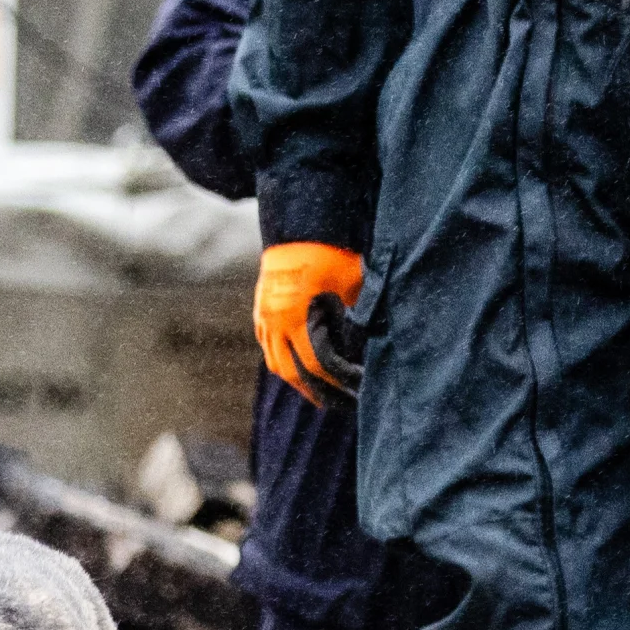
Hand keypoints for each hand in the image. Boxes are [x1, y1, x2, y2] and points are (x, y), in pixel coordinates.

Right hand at [254, 241, 367, 405]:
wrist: (299, 226)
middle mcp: (275, 322)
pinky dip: (283, 362)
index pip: (318, 364)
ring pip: (276, 364)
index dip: (340, 380)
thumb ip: (356, 321)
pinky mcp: (261, 311)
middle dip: (319, 392)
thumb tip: (367, 351)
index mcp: (296, 317)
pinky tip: (299, 369)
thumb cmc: (332, 253)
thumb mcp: (352, 287)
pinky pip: (268, 348)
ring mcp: (265, 317)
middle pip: (294, 373)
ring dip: (298, 382)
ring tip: (319, 394)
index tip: (360, 386)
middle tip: (342, 404)